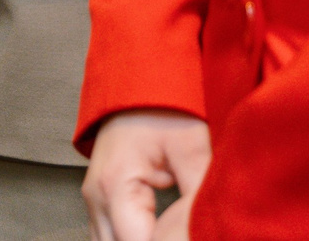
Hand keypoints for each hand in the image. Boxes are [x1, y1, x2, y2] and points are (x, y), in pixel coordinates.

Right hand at [83, 111, 210, 240]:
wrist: (135, 83)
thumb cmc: (161, 109)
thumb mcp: (189, 148)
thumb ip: (198, 193)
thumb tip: (214, 227)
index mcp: (115, 187)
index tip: (187, 238)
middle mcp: (97, 200)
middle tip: (179, 236)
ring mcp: (93, 203)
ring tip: (169, 237)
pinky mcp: (100, 203)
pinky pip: (108, 238)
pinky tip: (156, 238)